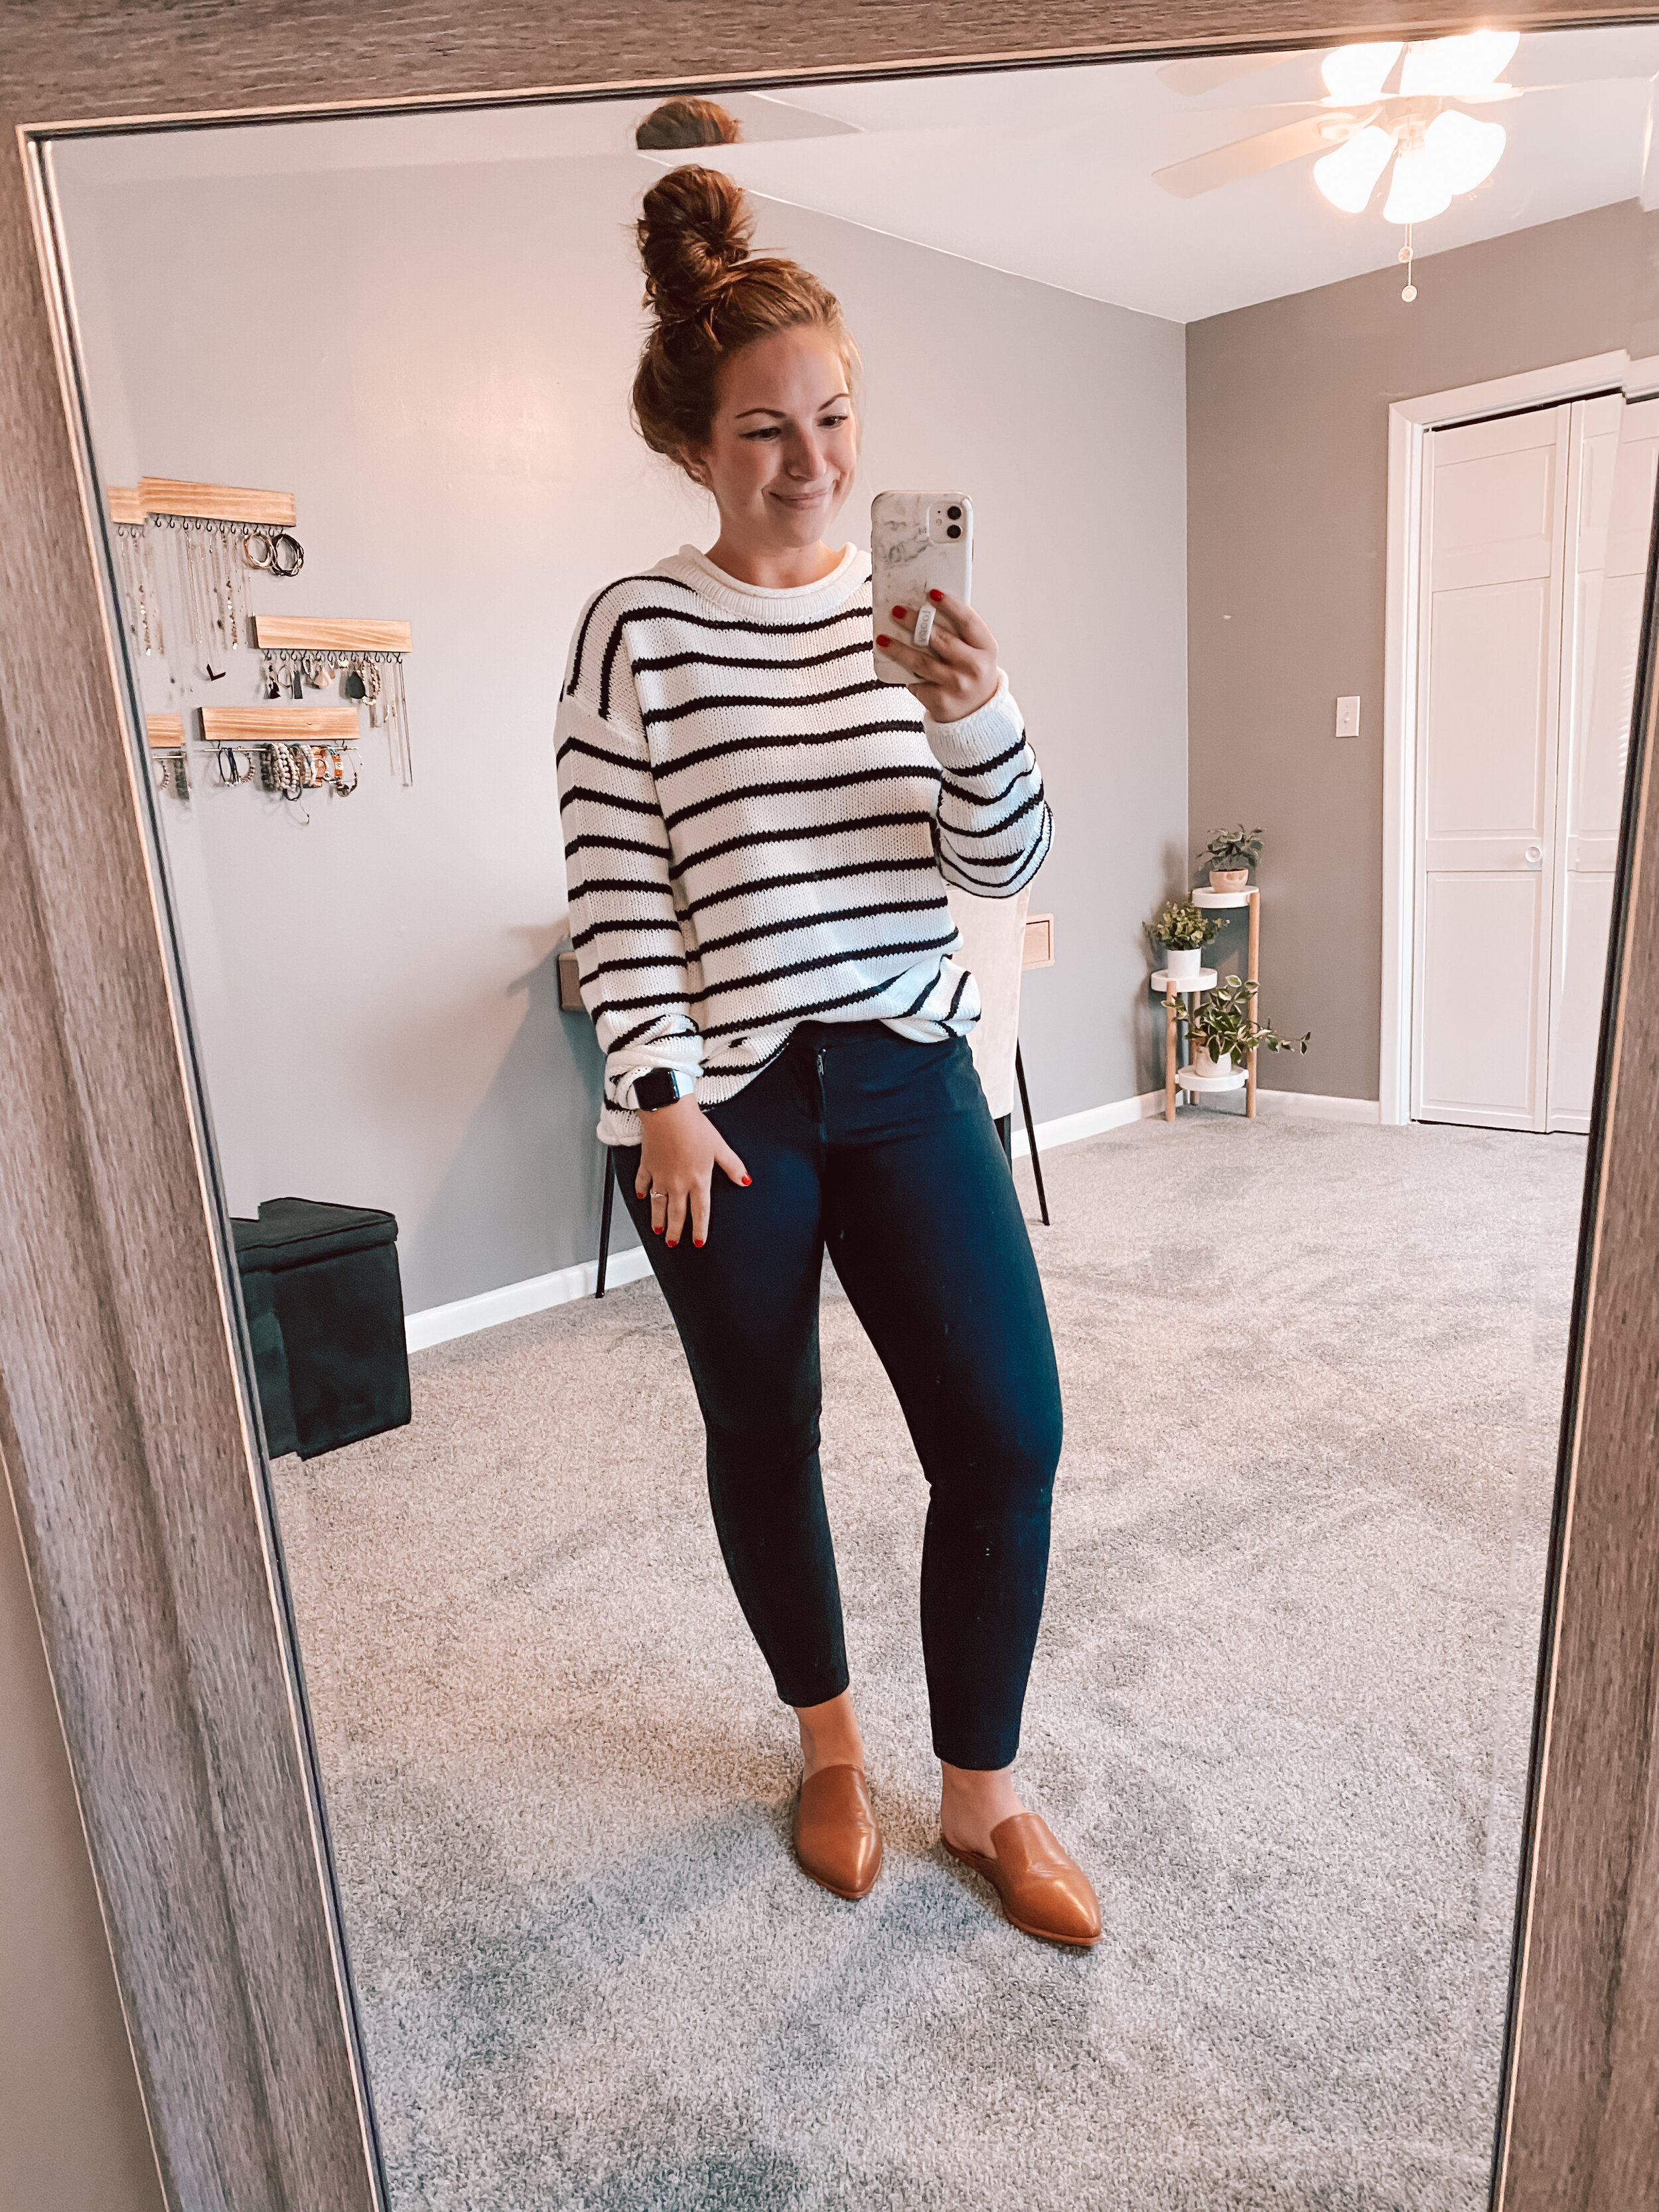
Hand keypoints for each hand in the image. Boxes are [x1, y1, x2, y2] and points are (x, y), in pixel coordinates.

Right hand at [636, 1095, 749, 1248]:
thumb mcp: (719, 1147)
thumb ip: (732, 1166)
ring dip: (657, 1219)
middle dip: (675, 1231)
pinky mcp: (647, 1165)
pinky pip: (642, 1183)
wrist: (668, 1112)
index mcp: (698, 1180)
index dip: (699, 1229)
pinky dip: (640, 1191)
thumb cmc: (694, 1127)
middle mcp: (678, 1183)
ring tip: (657, 1230)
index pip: (700, 1212)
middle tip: (672, 1243)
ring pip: (657, 1204)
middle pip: (676, 1214)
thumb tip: (745, 1180)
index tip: (698, 1242)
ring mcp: (660, 1176)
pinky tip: (640, 1197)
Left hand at [875, 589, 998, 721]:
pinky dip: (906, 673)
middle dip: (915, 623)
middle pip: (941, 640)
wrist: (976, 712)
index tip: (931, 593)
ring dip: (899, 649)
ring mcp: (958, 686)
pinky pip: (917, 682)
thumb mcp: (976, 651)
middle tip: (896, 611)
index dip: (950, 605)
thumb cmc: (971, 671)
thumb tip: (923, 608)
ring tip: (882, 639)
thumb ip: (958, 632)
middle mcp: (975, 667)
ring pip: (922, 662)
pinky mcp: (941, 701)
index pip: (968, 622)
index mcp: (986, 648)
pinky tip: (896, 665)